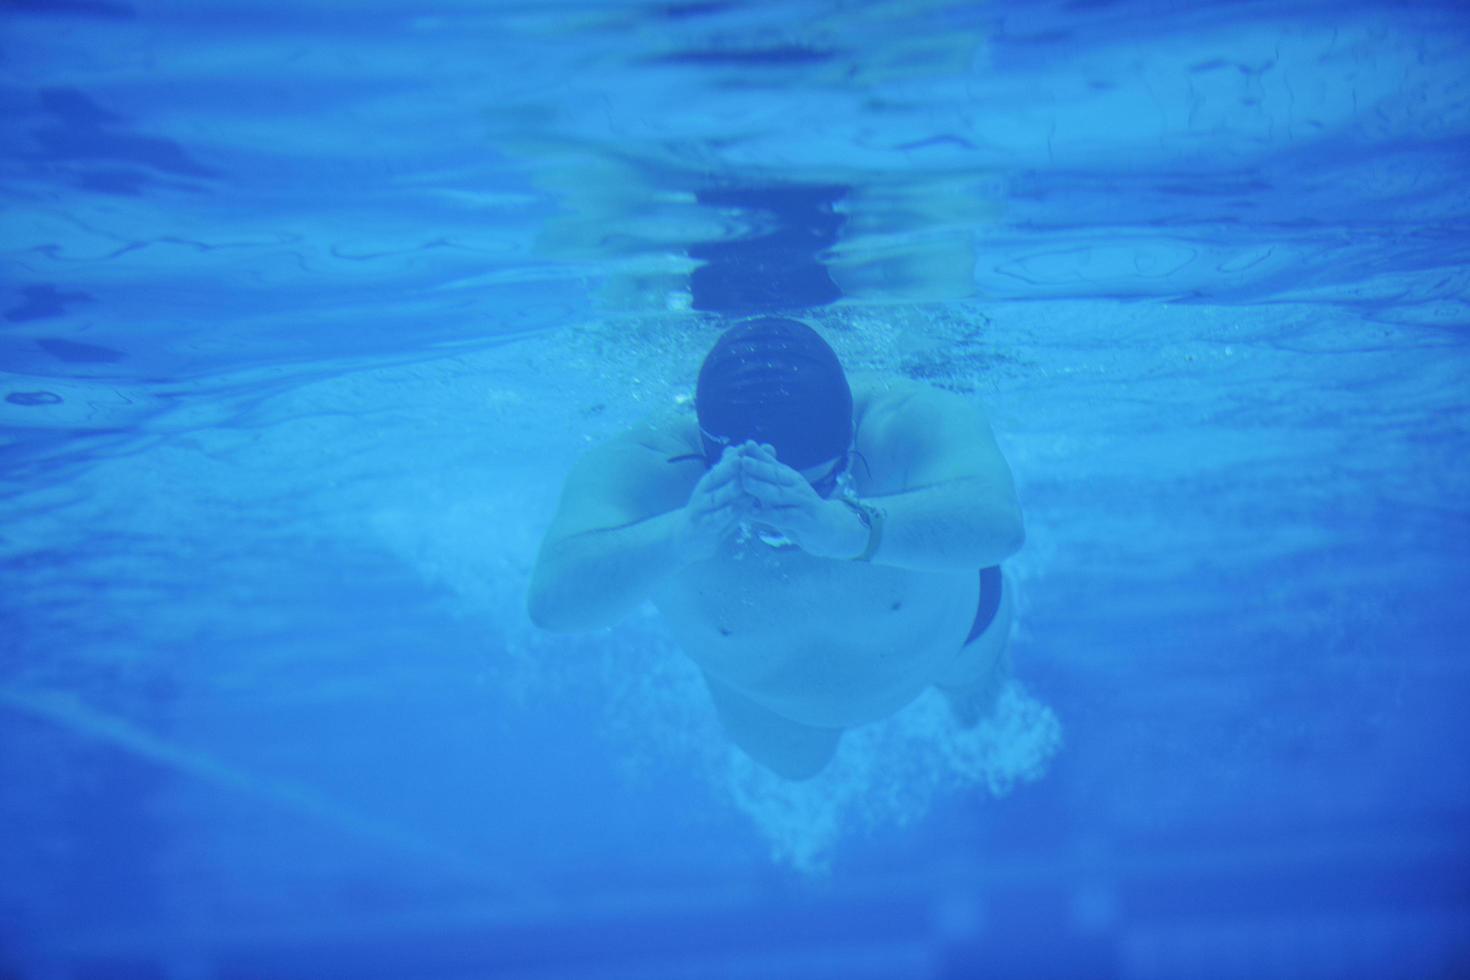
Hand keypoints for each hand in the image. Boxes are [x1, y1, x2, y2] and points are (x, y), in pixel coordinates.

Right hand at [673, 446, 748, 562]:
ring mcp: (701, 510)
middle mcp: (703, 492)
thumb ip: (738, 472)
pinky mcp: (702, 527)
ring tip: (742, 483)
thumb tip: (758, 447)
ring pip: (716, 498)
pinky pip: (714, 520)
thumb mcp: (724, 490)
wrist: (690, 539)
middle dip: (729, 468)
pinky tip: (735, 510)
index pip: (721, 464)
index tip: (748, 446)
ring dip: (729, 491)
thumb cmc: (713, 510)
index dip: (734, 455)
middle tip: (743, 459)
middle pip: (715, 478)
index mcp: (709, 481)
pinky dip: (723, 514)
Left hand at [735, 442, 867, 559]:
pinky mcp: (805, 521)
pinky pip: (784, 517)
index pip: (771, 463)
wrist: (829, 529)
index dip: (756, 454)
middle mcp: (796, 486)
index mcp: (789, 477)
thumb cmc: (799, 508)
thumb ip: (766, 474)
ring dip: (762, 488)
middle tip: (741, 460)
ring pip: (779, 494)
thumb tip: (746, 454)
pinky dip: (768, 515)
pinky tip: (753, 513)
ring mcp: (802, 503)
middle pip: (775, 475)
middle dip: (758, 467)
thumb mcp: (783, 489)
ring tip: (744, 482)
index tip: (741, 446)